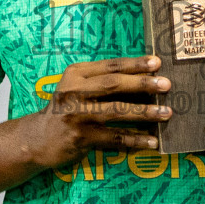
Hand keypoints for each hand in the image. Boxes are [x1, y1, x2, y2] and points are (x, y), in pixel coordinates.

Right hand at [21, 55, 168, 168]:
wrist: (38, 138)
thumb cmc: (66, 109)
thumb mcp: (76, 87)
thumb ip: (101, 81)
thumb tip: (144, 80)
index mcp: (76, 74)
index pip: (109, 66)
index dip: (134, 64)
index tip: (157, 62)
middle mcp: (74, 92)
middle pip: (113, 85)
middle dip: (142, 84)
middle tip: (166, 85)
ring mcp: (76, 116)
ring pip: (116, 112)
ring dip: (144, 112)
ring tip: (166, 113)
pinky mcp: (80, 138)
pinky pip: (114, 138)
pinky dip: (135, 140)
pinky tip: (152, 141)